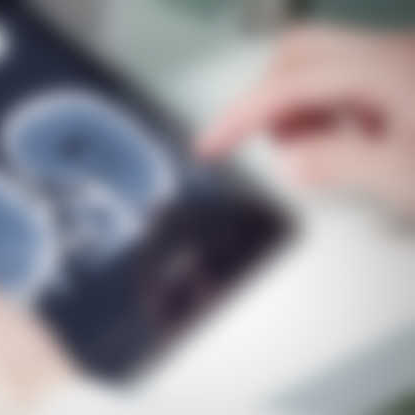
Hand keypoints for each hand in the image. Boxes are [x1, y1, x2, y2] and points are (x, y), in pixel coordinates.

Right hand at [198, 26, 414, 212]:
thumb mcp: (404, 176)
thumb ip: (339, 164)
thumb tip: (293, 163)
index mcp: (383, 67)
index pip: (288, 83)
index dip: (240, 115)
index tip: (208, 147)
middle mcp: (392, 50)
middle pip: (300, 53)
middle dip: (270, 96)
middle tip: (272, 142)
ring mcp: (406, 58)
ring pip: (326, 63)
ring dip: (303, 103)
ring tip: (316, 147)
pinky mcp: (413, 75)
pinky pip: (355, 77)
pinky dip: (333, 106)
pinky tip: (354, 140)